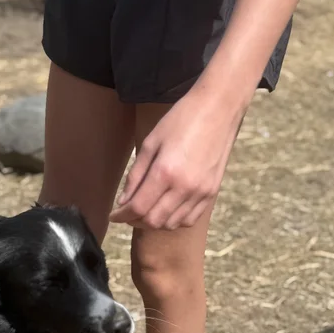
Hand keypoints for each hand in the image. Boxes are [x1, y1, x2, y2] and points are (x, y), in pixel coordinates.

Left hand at [111, 87, 244, 230]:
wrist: (219, 108)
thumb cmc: (181, 120)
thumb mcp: (151, 142)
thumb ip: (135, 175)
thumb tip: (123, 201)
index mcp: (165, 172)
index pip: (138, 207)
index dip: (121, 215)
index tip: (114, 215)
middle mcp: (184, 187)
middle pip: (153, 221)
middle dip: (135, 220)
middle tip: (128, 212)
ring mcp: (200, 192)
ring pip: (171, 224)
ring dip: (154, 222)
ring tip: (146, 210)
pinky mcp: (211, 192)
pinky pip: (189, 219)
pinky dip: (174, 220)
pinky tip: (166, 209)